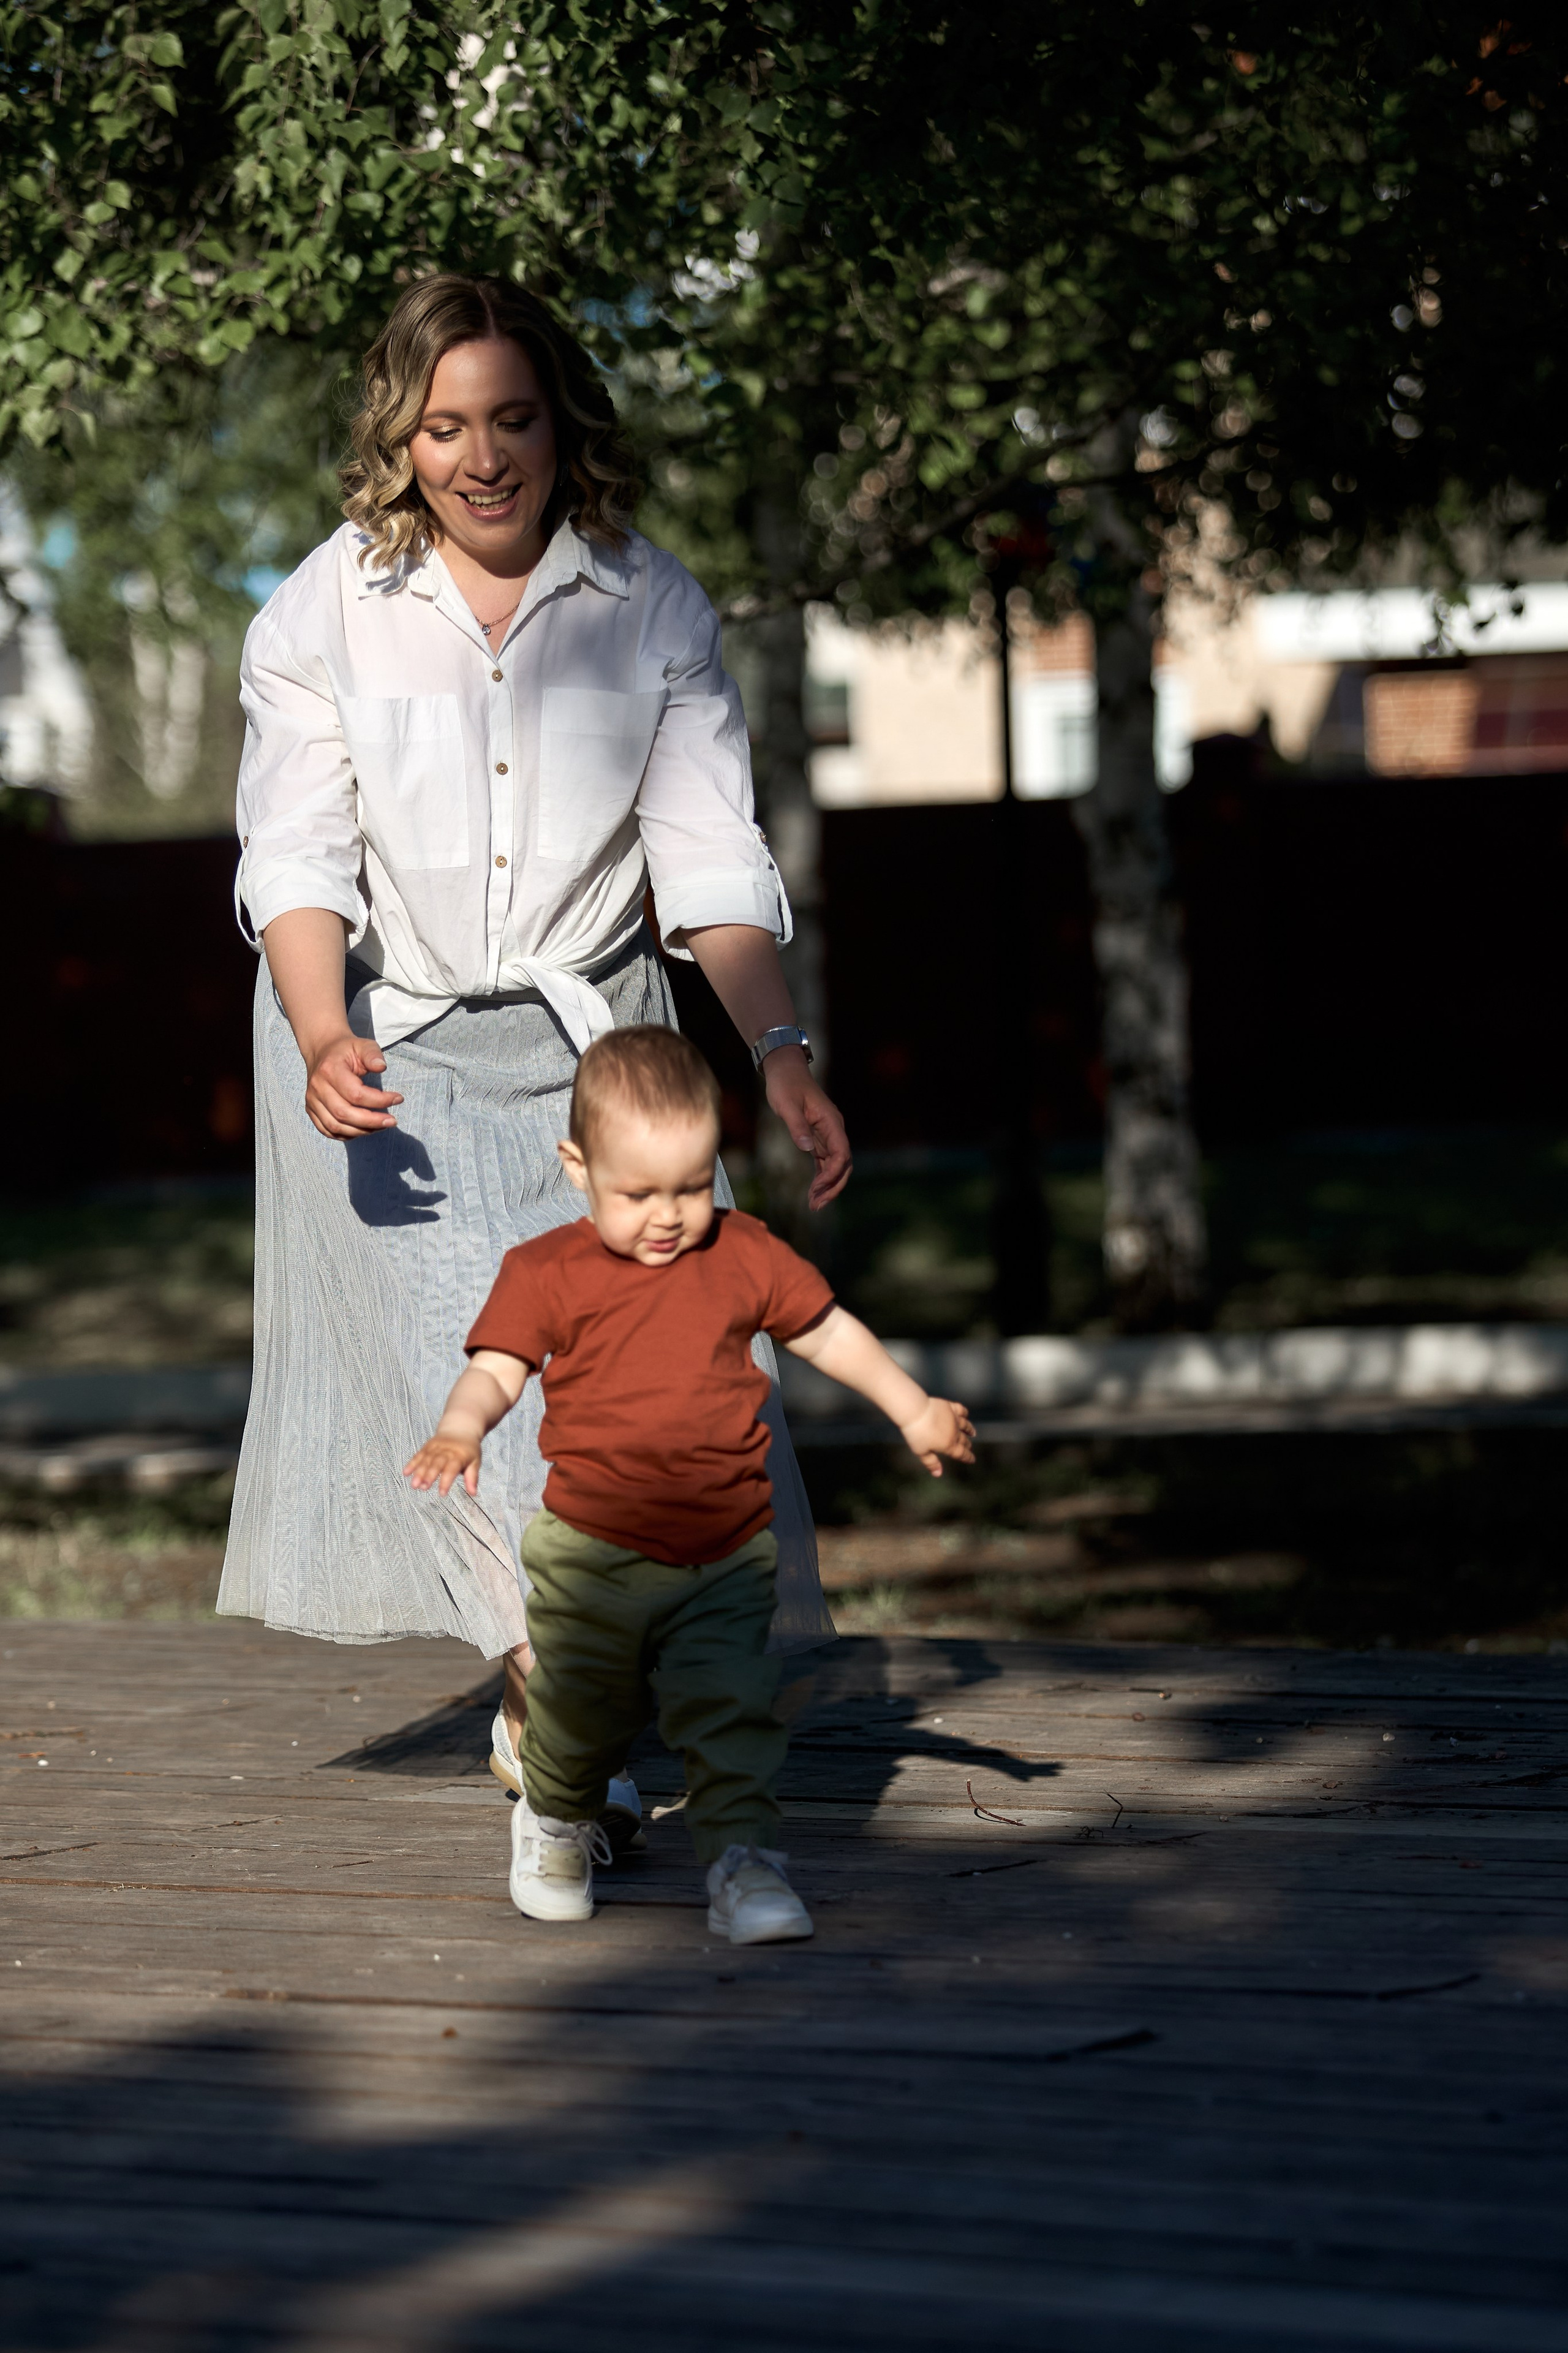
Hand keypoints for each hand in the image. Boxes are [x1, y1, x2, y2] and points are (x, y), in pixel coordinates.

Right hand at [303, 1031, 403, 1139]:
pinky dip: (347, 1134)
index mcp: (329, 1070)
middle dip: (372, 1122)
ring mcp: (312, 1101)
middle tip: (392, 1121)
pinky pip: (328, 1130)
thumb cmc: (346, 1050)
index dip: (379, 1100)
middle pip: (344, 1114)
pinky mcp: (311, 1110)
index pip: (355, 1094)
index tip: (398, 1098)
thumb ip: (373, 1054)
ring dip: (361, 1131)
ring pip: (335, 1126)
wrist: (323, 1051)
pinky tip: (365, 1129)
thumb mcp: (362, 1045)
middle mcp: (317, 1087)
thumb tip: (382, 1067)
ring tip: (381, 1126)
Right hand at [404, 1431, 481, 1496]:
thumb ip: (472, 1477)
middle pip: (436, 1464)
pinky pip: (419, 1454)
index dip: (446, 1481)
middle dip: (429, 1476)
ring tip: (414, 1485)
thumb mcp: (475, 1461)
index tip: (442, 1493)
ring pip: (426, 1460)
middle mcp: (446, 1451)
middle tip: (423, 1488)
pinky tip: (406, 1473)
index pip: (451, 1469)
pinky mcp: (427, 1446)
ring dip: (419, 1472)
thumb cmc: (469, 1449)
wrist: (460, 1428)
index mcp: (459, 1456)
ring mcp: (435, 1447)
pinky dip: (412, 1463)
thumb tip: (473, 1493)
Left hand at [763, 1046, 852, 1208]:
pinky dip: (820, 1177)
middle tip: (817, 1206)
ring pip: (835, 1166)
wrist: (784, 1070)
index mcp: (831, 1122)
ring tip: (814, 1205)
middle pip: (843, 1165)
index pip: (842, 1154)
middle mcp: (833, 1130)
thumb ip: (797, 1126)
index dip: (833, 1174)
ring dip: (827, 1186)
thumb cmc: (785, 1084)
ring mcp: (827, 1135)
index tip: (817, 1188)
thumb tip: (807, 1149)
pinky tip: (813, 1192)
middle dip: (833, 1187)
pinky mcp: (817, 1138)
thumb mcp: (787, 1104)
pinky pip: (824, 1162)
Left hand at [899, 1397, 975, 1477]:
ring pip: (965, 1425)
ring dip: (970, 1430)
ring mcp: (953, 1418)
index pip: (961, 1453)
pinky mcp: (949, 1407)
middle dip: (967, 1445)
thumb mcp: (921, 1452)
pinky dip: (965, 1413)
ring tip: (973, 1433)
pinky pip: (961, 1410)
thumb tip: (938, 1474)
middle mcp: (954, 1432)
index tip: (973, 1460)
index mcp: (948, 1445)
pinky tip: (966, 1415)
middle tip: (969, 1447)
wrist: (915, 1411)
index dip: (968, 1457)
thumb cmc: (916, 1433)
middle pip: (963, 1440)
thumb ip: (931, 1463)